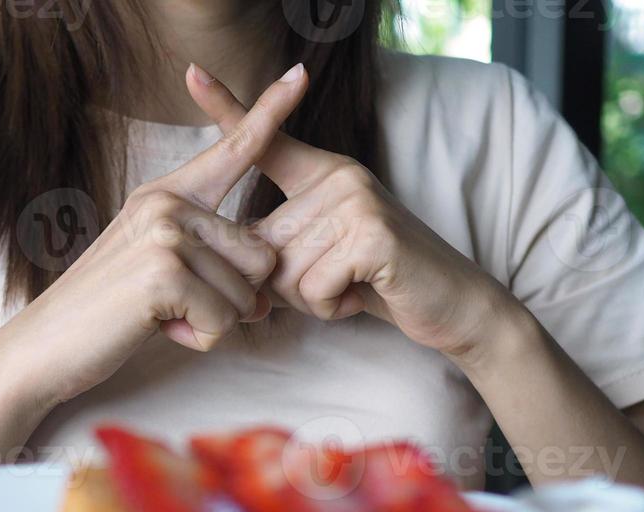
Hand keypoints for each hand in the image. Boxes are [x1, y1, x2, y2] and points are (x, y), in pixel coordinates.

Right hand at [0, 65, 311, 408]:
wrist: (43, 345)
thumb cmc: (105, 315)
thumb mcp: (159, 274)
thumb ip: (214, 272)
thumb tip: (262, 302)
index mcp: (167, 195)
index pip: (232, 149)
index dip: (270, 112)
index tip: (300, 72)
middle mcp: (168, 203)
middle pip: (261, 257)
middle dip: (232, 300)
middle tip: (177, 306)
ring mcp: (166, 233)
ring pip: (246, 294)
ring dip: (213, 322)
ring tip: (162, 316)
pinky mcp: (164, 272)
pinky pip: (223, 321)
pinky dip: (198, 339)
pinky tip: (158, 328)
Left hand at [185, 64, 524, 364]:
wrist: (451, 303)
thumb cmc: (377, 281)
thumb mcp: (323, 252)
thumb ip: (281, 244)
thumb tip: (236, 256)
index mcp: (323, 174)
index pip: (267, 142)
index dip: (228, 109)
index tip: (192, 72)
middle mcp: (338, 177)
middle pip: (263, 247)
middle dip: (290, 285)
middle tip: (339, 278)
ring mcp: (356, 201)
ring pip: (284, 274)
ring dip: (314, 299)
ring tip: (354, 284)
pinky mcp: (370, 235)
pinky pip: (313, 288)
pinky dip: (333, 307)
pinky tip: (363, 293)